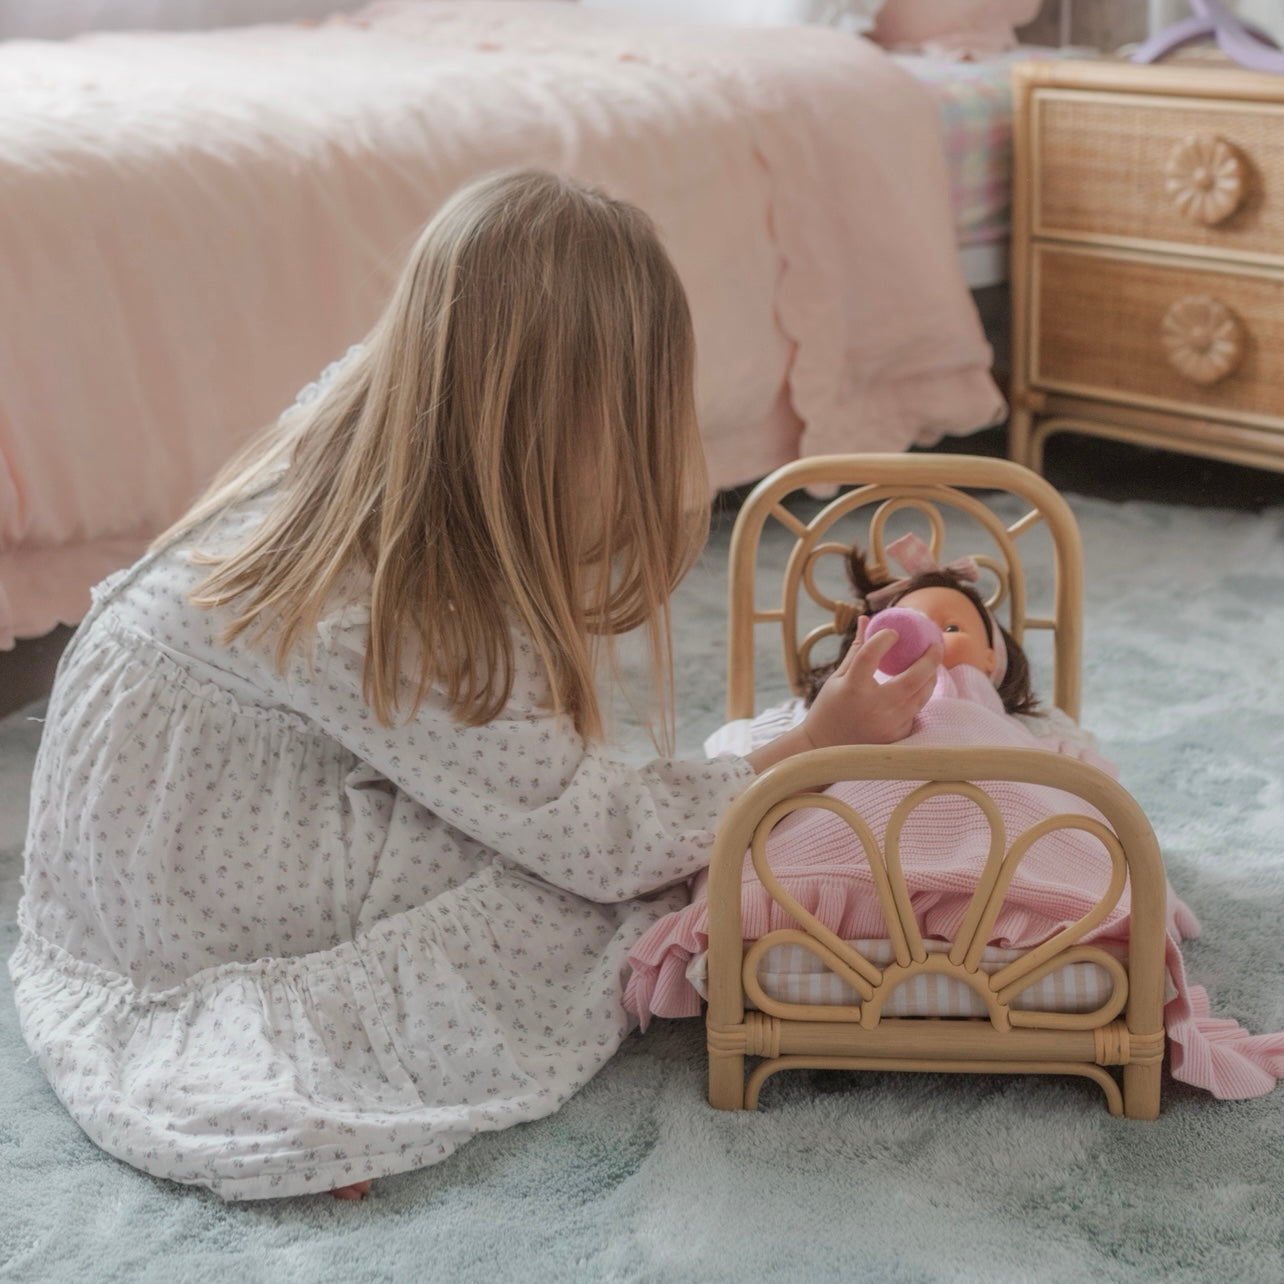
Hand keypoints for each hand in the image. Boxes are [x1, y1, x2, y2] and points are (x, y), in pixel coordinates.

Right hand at [800, 617, 940, 749]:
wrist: (825, 750)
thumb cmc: (829, 709)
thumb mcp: (837, 678)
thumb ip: (857, 649)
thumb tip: (867, 619)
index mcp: (853, 688)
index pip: (871, 654)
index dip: (884, 638)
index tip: (894, 632)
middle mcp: (875, 706)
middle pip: (915, 676)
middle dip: (930, 657)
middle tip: (935, 644)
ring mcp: (890, 723)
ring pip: (923, 693)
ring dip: (930, 675)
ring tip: (930, 663)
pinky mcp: (898, 735)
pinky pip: (917, 709)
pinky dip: (919, 695)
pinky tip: (919, 685)